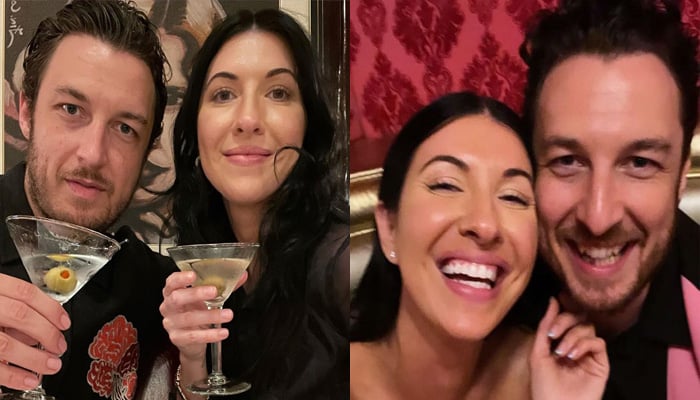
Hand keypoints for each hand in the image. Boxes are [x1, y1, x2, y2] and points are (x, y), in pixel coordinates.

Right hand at [0, 273, 69, 389]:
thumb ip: (12, 307)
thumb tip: (40, 327)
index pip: (25, 293)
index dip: (50, 308)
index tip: (64, 322)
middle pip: (20, 316)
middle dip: (47, 333)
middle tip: (59, 346)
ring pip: (6, 344)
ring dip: (34, 358)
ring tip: (51, 366)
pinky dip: (12, 375)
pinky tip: (28, 379)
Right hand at [159, 270, 246, 362]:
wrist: (192, 341)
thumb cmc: (197, 312)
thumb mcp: (208, 298)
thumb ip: (224, 286)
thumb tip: (242, 276)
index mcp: (173, 292)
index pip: (172, 282)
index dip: (180, 278)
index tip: (193, 274)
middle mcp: (168, 307)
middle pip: (177, 298)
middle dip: (196, 293)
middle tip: (214, 291)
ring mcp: (171, 323)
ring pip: (189, 318)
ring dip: (211, 316)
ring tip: (228, 314)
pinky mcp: (177, 338)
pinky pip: (194, 336)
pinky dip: (210, 335)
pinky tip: (222, 332)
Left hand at [530, 297, 608, 399]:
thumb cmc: (544, 384)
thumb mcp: (538, 352)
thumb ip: (545, 326)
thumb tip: (553, 300)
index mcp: (560, 342)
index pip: (565, 318)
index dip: (558, 316)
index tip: (550, 325)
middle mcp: (576, 345)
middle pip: (578, 319)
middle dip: (565, 321)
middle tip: (554, 334)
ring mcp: (589, 354)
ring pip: (588, 328)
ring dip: (572, 336)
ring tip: (562, 353)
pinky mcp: (601, 363)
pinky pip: (598, 343)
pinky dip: (584, 344)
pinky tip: (573, 356)